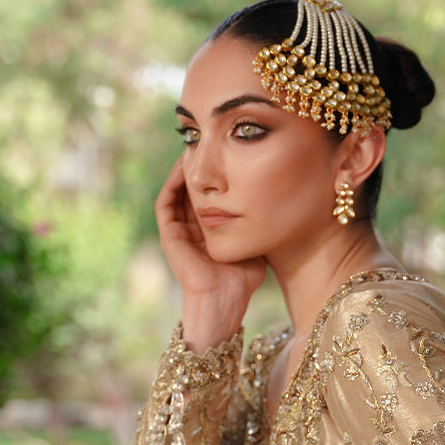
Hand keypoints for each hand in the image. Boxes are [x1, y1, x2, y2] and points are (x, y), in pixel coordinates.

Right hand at [154, 158, 266, 352]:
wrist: (224, 301)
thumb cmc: (243, 278)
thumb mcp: (254, 240)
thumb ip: (258, 220)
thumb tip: (279, 197)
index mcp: (209, 229)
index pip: (209, 193)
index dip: (215, 173)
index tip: (225, 152)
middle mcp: (191, 228)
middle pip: (191, 188)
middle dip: (198, 166)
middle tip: (206, 143)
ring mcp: (179, 232)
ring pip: (176, 191)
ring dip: (182, 170)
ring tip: (193, 148)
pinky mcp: (169, 236)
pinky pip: (165, 202)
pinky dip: (171, 183)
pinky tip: (184, 167)